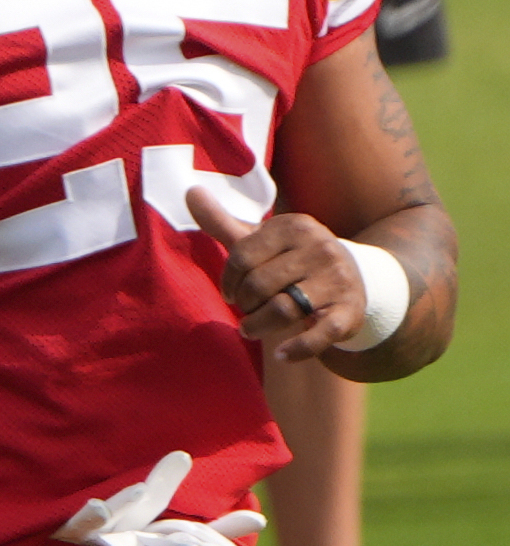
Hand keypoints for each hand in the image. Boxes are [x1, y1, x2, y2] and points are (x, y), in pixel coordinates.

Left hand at [188, 185, 366, 363]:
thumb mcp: (261, 238)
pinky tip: (282, 355)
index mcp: (295, 226)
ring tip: (250, 329)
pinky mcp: (350, 312)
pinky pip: (321, 335)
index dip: (228, 280)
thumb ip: (223, 221)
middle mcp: (321, 249)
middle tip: (245, 309)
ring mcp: (339, 281)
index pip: (242, 256)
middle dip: (244, 303)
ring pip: (283, 309)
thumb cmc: (291, 257)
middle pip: (259, 284)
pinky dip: (298, 349)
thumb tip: (190, 191)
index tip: (230, 293)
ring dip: (258, 326)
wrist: (356, 277)